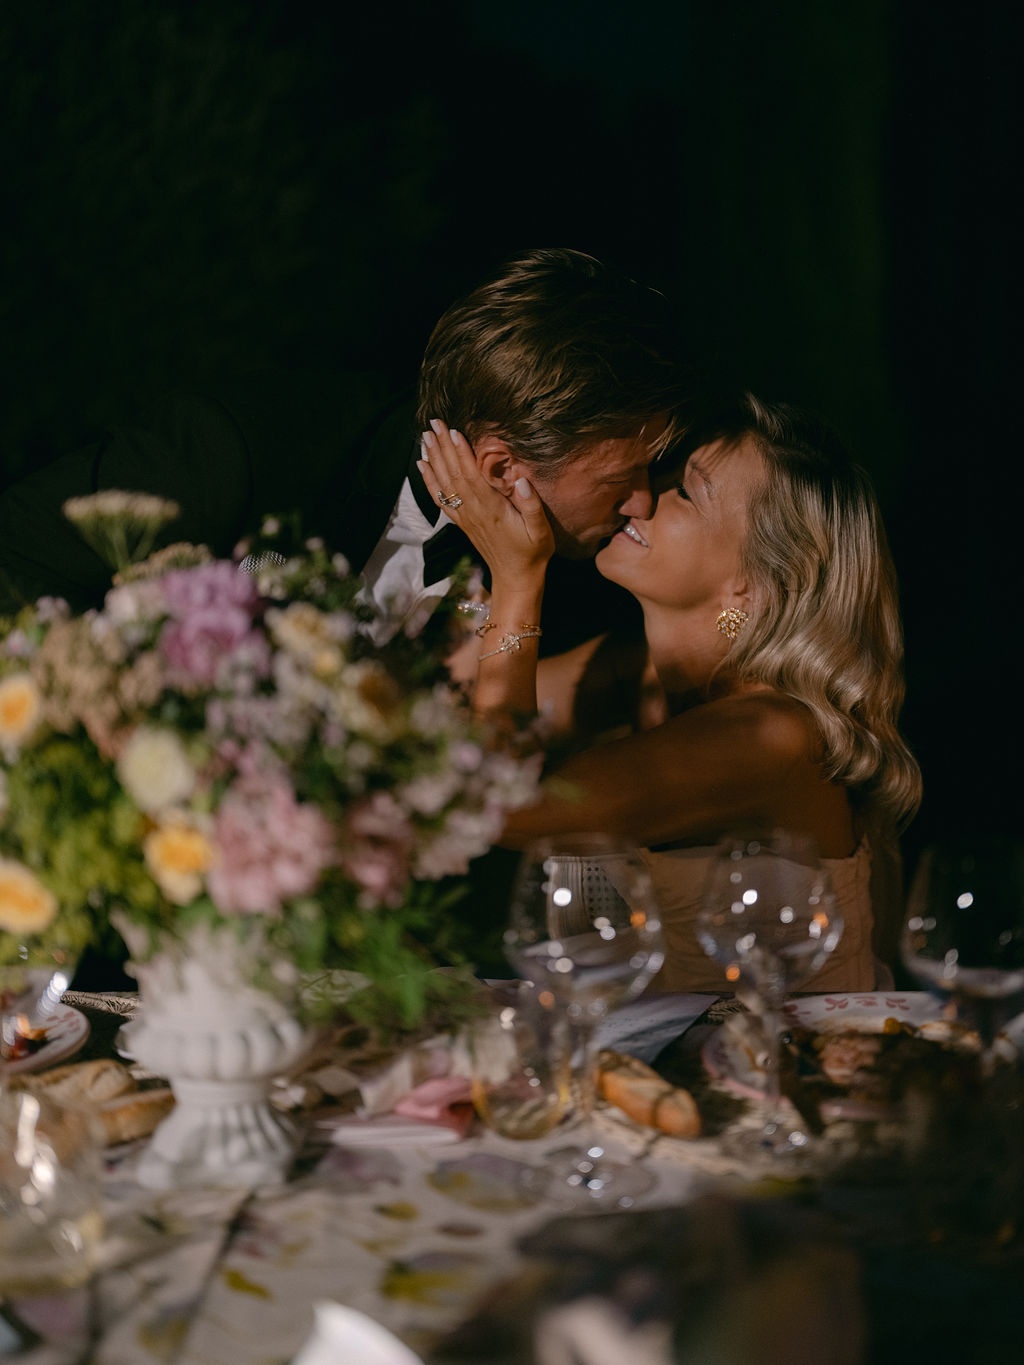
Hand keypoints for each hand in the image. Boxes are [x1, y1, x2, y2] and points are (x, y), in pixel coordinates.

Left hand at [417, 420, 553, 583]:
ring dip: (433, 459)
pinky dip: (430, 481)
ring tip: (425, 436)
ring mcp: (464, 517)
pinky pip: (441, 498)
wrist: (516, 577)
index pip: (472, 476)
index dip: (462, 454)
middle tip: (434, 423)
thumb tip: (522, 480)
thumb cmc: (533, 552)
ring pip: (444, 484)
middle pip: (454, 474)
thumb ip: (532, 506)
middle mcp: (473, 511)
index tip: (454, 432)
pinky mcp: (461, 522)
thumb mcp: (541, 531)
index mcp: (491, 509)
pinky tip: (423, 465)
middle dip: (443, 447)